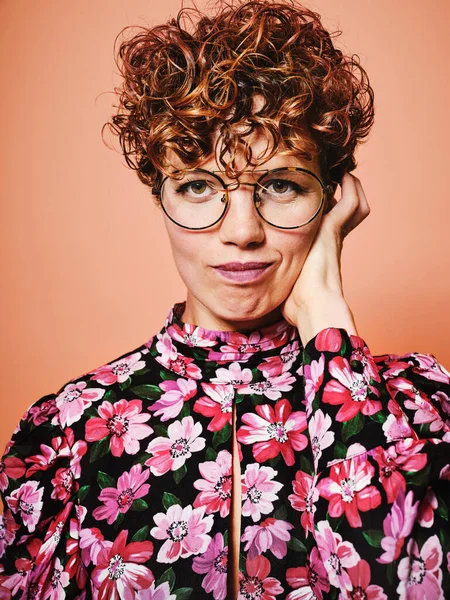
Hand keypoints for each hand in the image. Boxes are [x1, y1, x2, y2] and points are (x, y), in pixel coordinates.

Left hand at [280, 172, 370, 342]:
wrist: (313, 306)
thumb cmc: (297, 303)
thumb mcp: (282, 284)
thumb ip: (272, 277)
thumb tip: (251, 283)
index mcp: (322, 251)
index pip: (331, 224)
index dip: (328, 211)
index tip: (316, 199)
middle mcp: (332, 239)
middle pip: (350, 211)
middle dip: (345, 193)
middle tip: (332, 179)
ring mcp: (335, 233)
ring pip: (356, 203)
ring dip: (352, 187)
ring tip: (341, 174)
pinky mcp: (333, 228)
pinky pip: (351, 200)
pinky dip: (351, 187)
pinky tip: (342, 176)